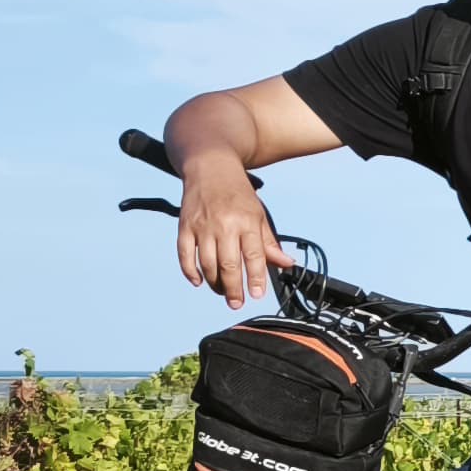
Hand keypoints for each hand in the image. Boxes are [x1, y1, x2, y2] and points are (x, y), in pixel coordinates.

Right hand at [177, 164, 286, 307]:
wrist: (210, 167)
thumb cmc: (238, 194)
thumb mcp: (258, 215)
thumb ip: (269, 243)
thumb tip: (286, 264)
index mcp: (246, 222)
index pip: (254, 256)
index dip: (256, 278)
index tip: (257, 295)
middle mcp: (224, 225)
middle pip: (228, 265)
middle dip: (234, 289)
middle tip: (237, 303)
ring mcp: (202, 226)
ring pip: (207, 264)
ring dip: (215, 283)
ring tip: (223, 292)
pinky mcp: (184, 226)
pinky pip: (184, 255)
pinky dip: (190, 272)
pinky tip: (199, 282)